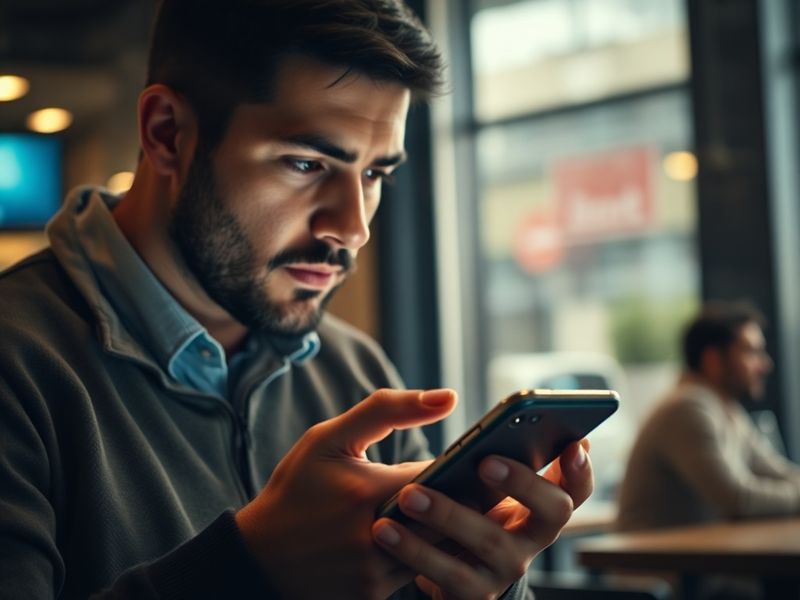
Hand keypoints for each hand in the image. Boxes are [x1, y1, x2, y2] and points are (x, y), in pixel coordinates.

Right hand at [235, 388, 456, 599]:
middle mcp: (374, 536)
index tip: (474, 459)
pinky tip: (430, 538)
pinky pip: (418, 573)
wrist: (260, 555)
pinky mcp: (372, 595)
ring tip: (464, 511)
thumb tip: (449, 397)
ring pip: (439, 549)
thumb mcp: (330, 438)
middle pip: (449, 516)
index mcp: (367, 490)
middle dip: (464, 499)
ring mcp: (373, 572)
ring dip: (450, 530)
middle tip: (486, 486)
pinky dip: (428, 555)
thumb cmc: (297, 488)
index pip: (441, 475)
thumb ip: (389, 410)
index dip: (460, 467)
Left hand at [372, 439, 592, 599]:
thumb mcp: (461, 472)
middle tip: (485, 462)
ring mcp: (504, 568)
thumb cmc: (446, 500)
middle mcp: (530, 535)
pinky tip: (385, 530)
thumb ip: (463, 437)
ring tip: (407, 495)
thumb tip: (446, 397)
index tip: (573, 443)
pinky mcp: (471, 594)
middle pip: (554, 512)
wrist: (409, 567)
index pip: (575, 485)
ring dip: (450, 516)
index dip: (582, 468)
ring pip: (492, 542)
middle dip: (524, 483)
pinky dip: (415, 551)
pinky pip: (448, 575)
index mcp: (534, 501)